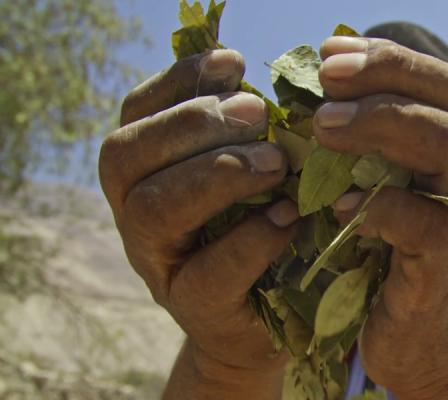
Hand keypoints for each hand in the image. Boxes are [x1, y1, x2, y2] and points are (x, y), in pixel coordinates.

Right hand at [98, 49, 296, 392]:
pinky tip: (286, 218)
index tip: (233, 64)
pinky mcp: (194, 309)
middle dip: (195, 124)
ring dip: (218, 175)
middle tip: (258, 114)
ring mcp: (159, 264)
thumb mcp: (248, 174)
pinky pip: (208, 274)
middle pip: (128, 155)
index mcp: (143, 169)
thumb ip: (247, 135)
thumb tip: (272, 89)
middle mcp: (134, 213)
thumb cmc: (258, 226)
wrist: (265, 317)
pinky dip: (251, 240)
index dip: (179, 81)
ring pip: (155, 209)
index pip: (137, 112)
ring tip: (276, 163)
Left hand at [316, 37, 447, 398]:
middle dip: (393, 78)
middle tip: (326, 77)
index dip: (394, 58)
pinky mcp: (446, 268)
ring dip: (388, 124)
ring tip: (323, 127)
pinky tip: (336, 205)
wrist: (427, 335)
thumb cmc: (396, 250)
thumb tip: (317, 83)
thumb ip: (373, 141)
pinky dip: (380, 207)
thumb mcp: (390, 186)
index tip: (331, 52)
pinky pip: (425, 225)